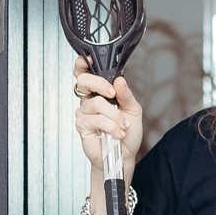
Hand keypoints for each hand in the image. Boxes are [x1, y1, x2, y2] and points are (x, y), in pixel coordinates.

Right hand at [73, 57, 143, 174]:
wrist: (124, 156)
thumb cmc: (127, 133)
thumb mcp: (133, 110)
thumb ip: (126, 94)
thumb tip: (119, 80)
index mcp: (100, 92)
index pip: (85, 72)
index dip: (83, 63)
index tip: (90, 58)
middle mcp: (89, 99)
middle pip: (83, 80)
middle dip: (100, 84)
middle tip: (112, 94)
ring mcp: (84, 112)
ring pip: (96, 102)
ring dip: (115, 115)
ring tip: (122, 126)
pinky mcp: (82, 125)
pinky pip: (97, 119)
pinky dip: (112, 126)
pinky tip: (117, 133)